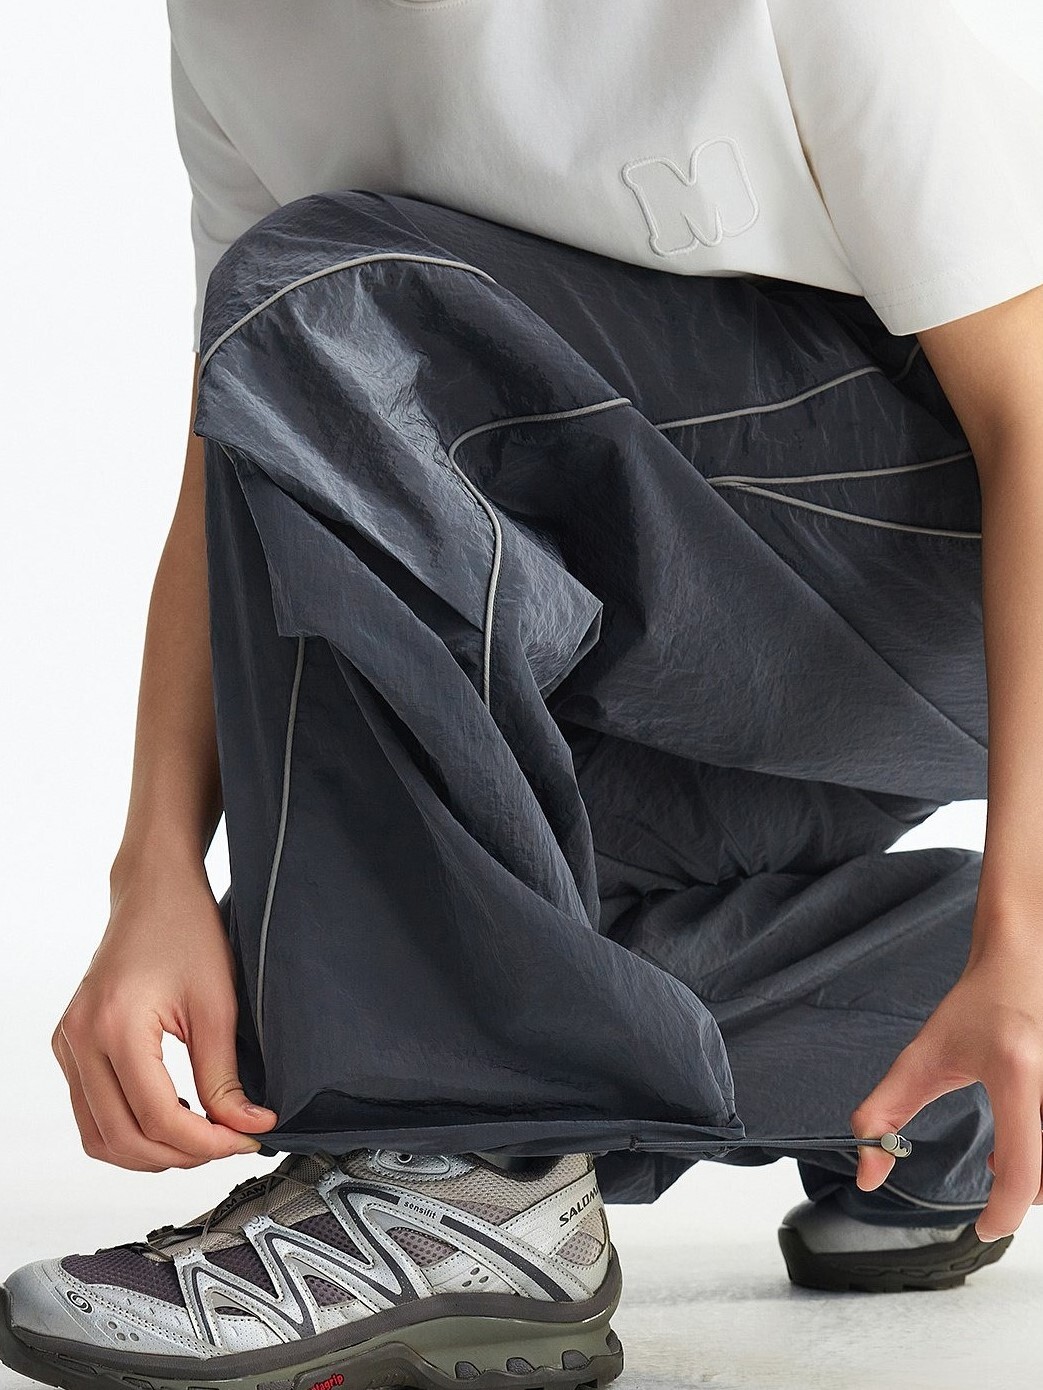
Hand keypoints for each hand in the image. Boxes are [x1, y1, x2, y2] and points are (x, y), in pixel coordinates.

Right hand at [52, 861, 277, 1170]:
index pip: (156, 1117)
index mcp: (115, 1025)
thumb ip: (225, 1075)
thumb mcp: (217, 1004)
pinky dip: (129, 1128)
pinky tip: (172, 1115)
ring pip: (99, 1136)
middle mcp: (79, 1038)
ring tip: (202, 1134)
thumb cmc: (186, 929)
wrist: (154, 890)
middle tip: (228, 1143)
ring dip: (150, 1151)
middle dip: (179, 1154)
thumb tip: (248, 1128)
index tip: (246, 1140)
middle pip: (121, 1138)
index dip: (206, 1142)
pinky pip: (90, 1112)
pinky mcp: (69, 1045)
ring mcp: (68, 1043)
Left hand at [850, 932, 1042, 1241]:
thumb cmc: (977, 1004)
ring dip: (1032, 1175)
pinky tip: (1020, 1143)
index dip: (1003, 1212)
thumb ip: (882, 1114)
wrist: (1023, 957)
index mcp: (1016, 1074)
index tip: (983, 1228)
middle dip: (1018, 1193)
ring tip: (1003, 1161)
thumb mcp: (920, 1058)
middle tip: (990, 1182)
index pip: (1022, 1170)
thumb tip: (867, 1173)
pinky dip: (1041, 1155)